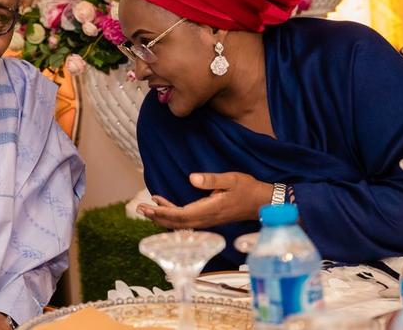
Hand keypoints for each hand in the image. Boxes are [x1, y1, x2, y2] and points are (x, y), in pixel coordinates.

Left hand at [136, 172, 273, 228]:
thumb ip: (212, 180)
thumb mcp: (232, 179)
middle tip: (139, 209)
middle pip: (176, 222)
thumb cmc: (248, 189)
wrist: (263, 203)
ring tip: (146, 208)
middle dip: (156, 217)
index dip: (163, 212)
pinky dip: (172, 215)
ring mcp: (207, 220)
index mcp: (210, 209)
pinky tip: (163, 204)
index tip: (148, 207)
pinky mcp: (208, 218)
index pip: (181, 215)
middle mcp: (206, 218)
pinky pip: (186, 220)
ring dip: (162, 217)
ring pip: (179, 223)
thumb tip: (191, 179)